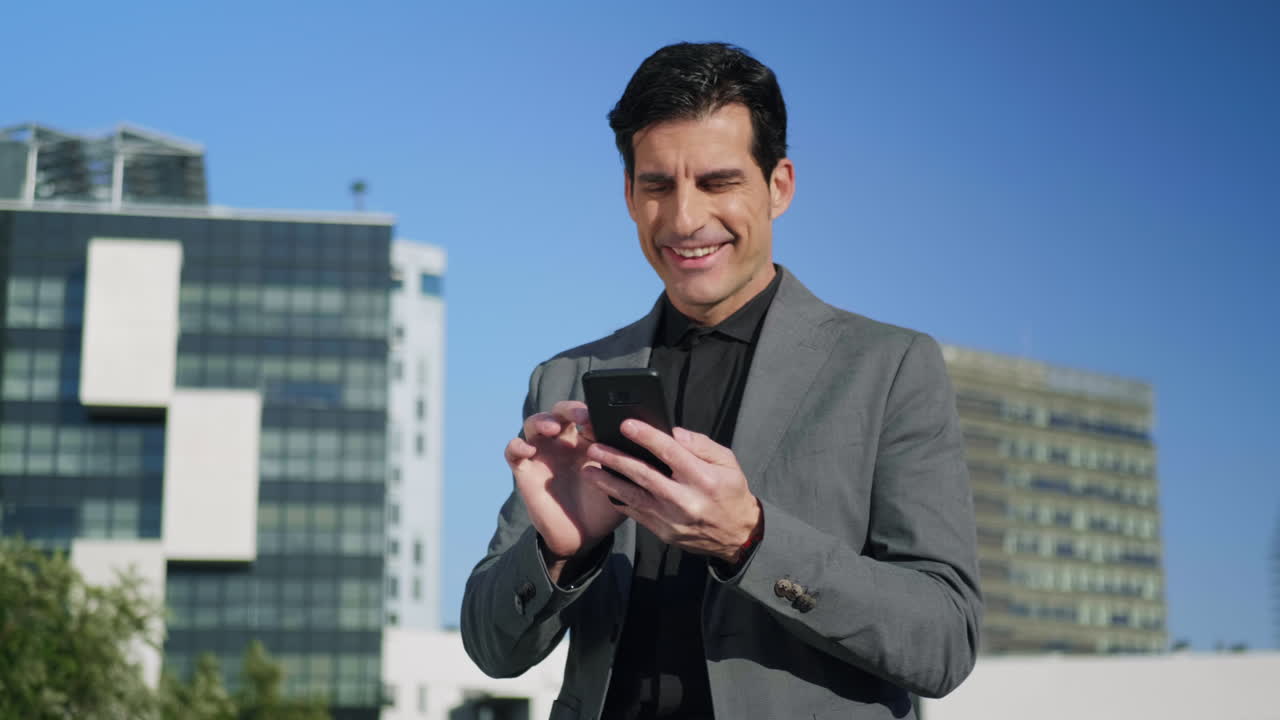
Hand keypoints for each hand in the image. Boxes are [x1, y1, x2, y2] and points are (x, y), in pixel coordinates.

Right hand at [504, 401, 624, 580]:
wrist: (583, 539)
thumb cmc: (605, 508)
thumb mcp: (624, 484)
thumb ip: (633, 463)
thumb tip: (652, 443)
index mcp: (587, 441)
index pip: (587, 414)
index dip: (594, 411)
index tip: (606, 417)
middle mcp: (563, 443)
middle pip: (560, 412)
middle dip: (570, 409)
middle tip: (584, 416)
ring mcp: (542, 454)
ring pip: (534, 423)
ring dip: (542, 421)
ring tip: (554, 429)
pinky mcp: (525, 470)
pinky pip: (513, 451)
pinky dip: (517, 445)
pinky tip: (528, 449)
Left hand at [585, 421, 761, 563]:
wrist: (737, 535)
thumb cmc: (731, 492)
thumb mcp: (727, 462)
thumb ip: (700, 445)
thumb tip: (672, 432)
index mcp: (703, 478)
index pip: (670, 452)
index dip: (647, 437)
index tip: (626, 424)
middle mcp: (685, 499)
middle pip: (644, 475)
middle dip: (616, 459)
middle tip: (594, 447)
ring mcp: (672, 519)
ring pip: (633, 496)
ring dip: (608, 482)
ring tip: (588, 469)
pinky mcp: (663, 532)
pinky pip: (636, 513)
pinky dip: (618, 500)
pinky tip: (604, 488)